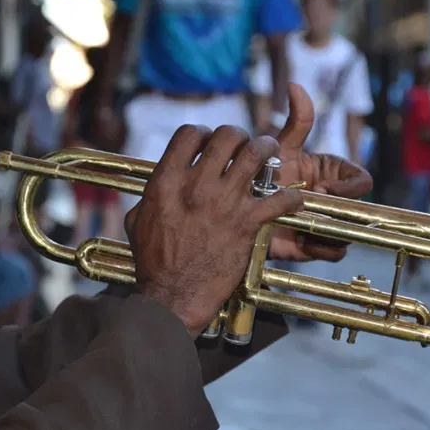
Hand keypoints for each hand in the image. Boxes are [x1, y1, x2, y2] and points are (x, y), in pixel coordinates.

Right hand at [125, 125, 303, 336]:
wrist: (173, 296)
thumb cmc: (153, 264)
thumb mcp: (138, 221)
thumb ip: (151, 196)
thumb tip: (158, 183)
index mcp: (167, 182)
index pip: (189, 134)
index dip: (203, 133)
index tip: (210, 143)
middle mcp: (196, 186)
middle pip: (227, 136)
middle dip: (239, 136)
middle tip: (244, 145)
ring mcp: (223, 203)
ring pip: (255, 154)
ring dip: (267, 149)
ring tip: (270, 152)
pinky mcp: (246, 224)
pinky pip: (278, 199)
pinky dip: (290, 197)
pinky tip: (292, 199)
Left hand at [269, 84, 372, 261]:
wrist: (237, 213)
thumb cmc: (261, 176)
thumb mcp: (281, 150)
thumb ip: (295, 122)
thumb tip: (295, 85)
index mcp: (333, 175)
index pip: (362, 181)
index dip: (350, 188)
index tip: (323, 190)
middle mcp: (335, 199)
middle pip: (360, 209)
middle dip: (339, 211)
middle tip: (311, 209)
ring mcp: (328, 222)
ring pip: (348, 230)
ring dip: (329, 230)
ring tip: (303, 227)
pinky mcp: (317, 245)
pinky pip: (336, 250)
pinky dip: (322, 247)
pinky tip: (300, 239)